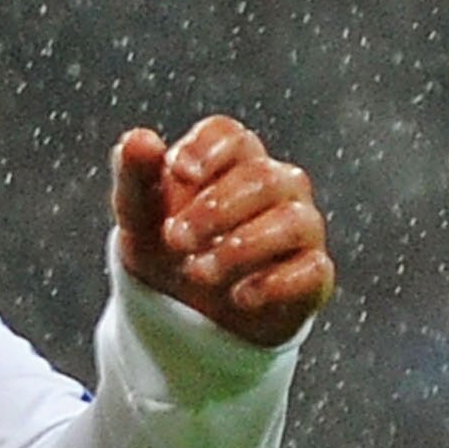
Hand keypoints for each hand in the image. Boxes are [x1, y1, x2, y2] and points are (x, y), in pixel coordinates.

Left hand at [112, 116, 332, 347]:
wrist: (187, 312)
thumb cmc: (168, 247)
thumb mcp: (139, 216)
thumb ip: (135, 176)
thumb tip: (140, 138)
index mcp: (232, 160)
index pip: (231, 136)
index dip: (208, 149)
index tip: (180, 173)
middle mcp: (276, 185)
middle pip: (261, 177)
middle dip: (214, 209)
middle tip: (174, 240)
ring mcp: (300, 227)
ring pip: (293, 221)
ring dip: (241, 247)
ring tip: (197, 272)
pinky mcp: (313, 274)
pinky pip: (313, 269)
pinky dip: (275, 283)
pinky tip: (239, 297)